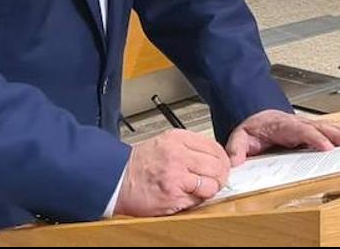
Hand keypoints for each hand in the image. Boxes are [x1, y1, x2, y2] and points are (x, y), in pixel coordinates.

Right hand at [114, 129, 229, 216]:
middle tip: (217, 179)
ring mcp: (176, 177)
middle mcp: (177, 156)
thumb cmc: (140, 163)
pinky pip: (197, 200)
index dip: (222, 159)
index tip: (222, 165)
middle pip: (217, 166)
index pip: (214, 147)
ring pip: (211, 184)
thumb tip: (215, 157)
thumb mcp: (165, 142)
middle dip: (221, 175)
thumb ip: (190, 147)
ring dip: (211, 189)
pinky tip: (189, 196)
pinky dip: (197, 200)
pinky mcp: (172, 197)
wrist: (116, 179)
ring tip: (203, 189)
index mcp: (177, 139)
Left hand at [226, 109, 339, 165]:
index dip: (315, 138)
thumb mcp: (240, 137)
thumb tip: (235, 162)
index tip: (326, 147)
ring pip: (329, 128)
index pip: (301, 130)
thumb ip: (237, 149)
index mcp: (283, 125)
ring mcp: (307, 126)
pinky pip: (331, 132)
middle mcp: (298, 123)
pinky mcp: (313, 131)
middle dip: (337, 135)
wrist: (256, 116)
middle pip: (320, 128)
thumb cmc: (252, 128)